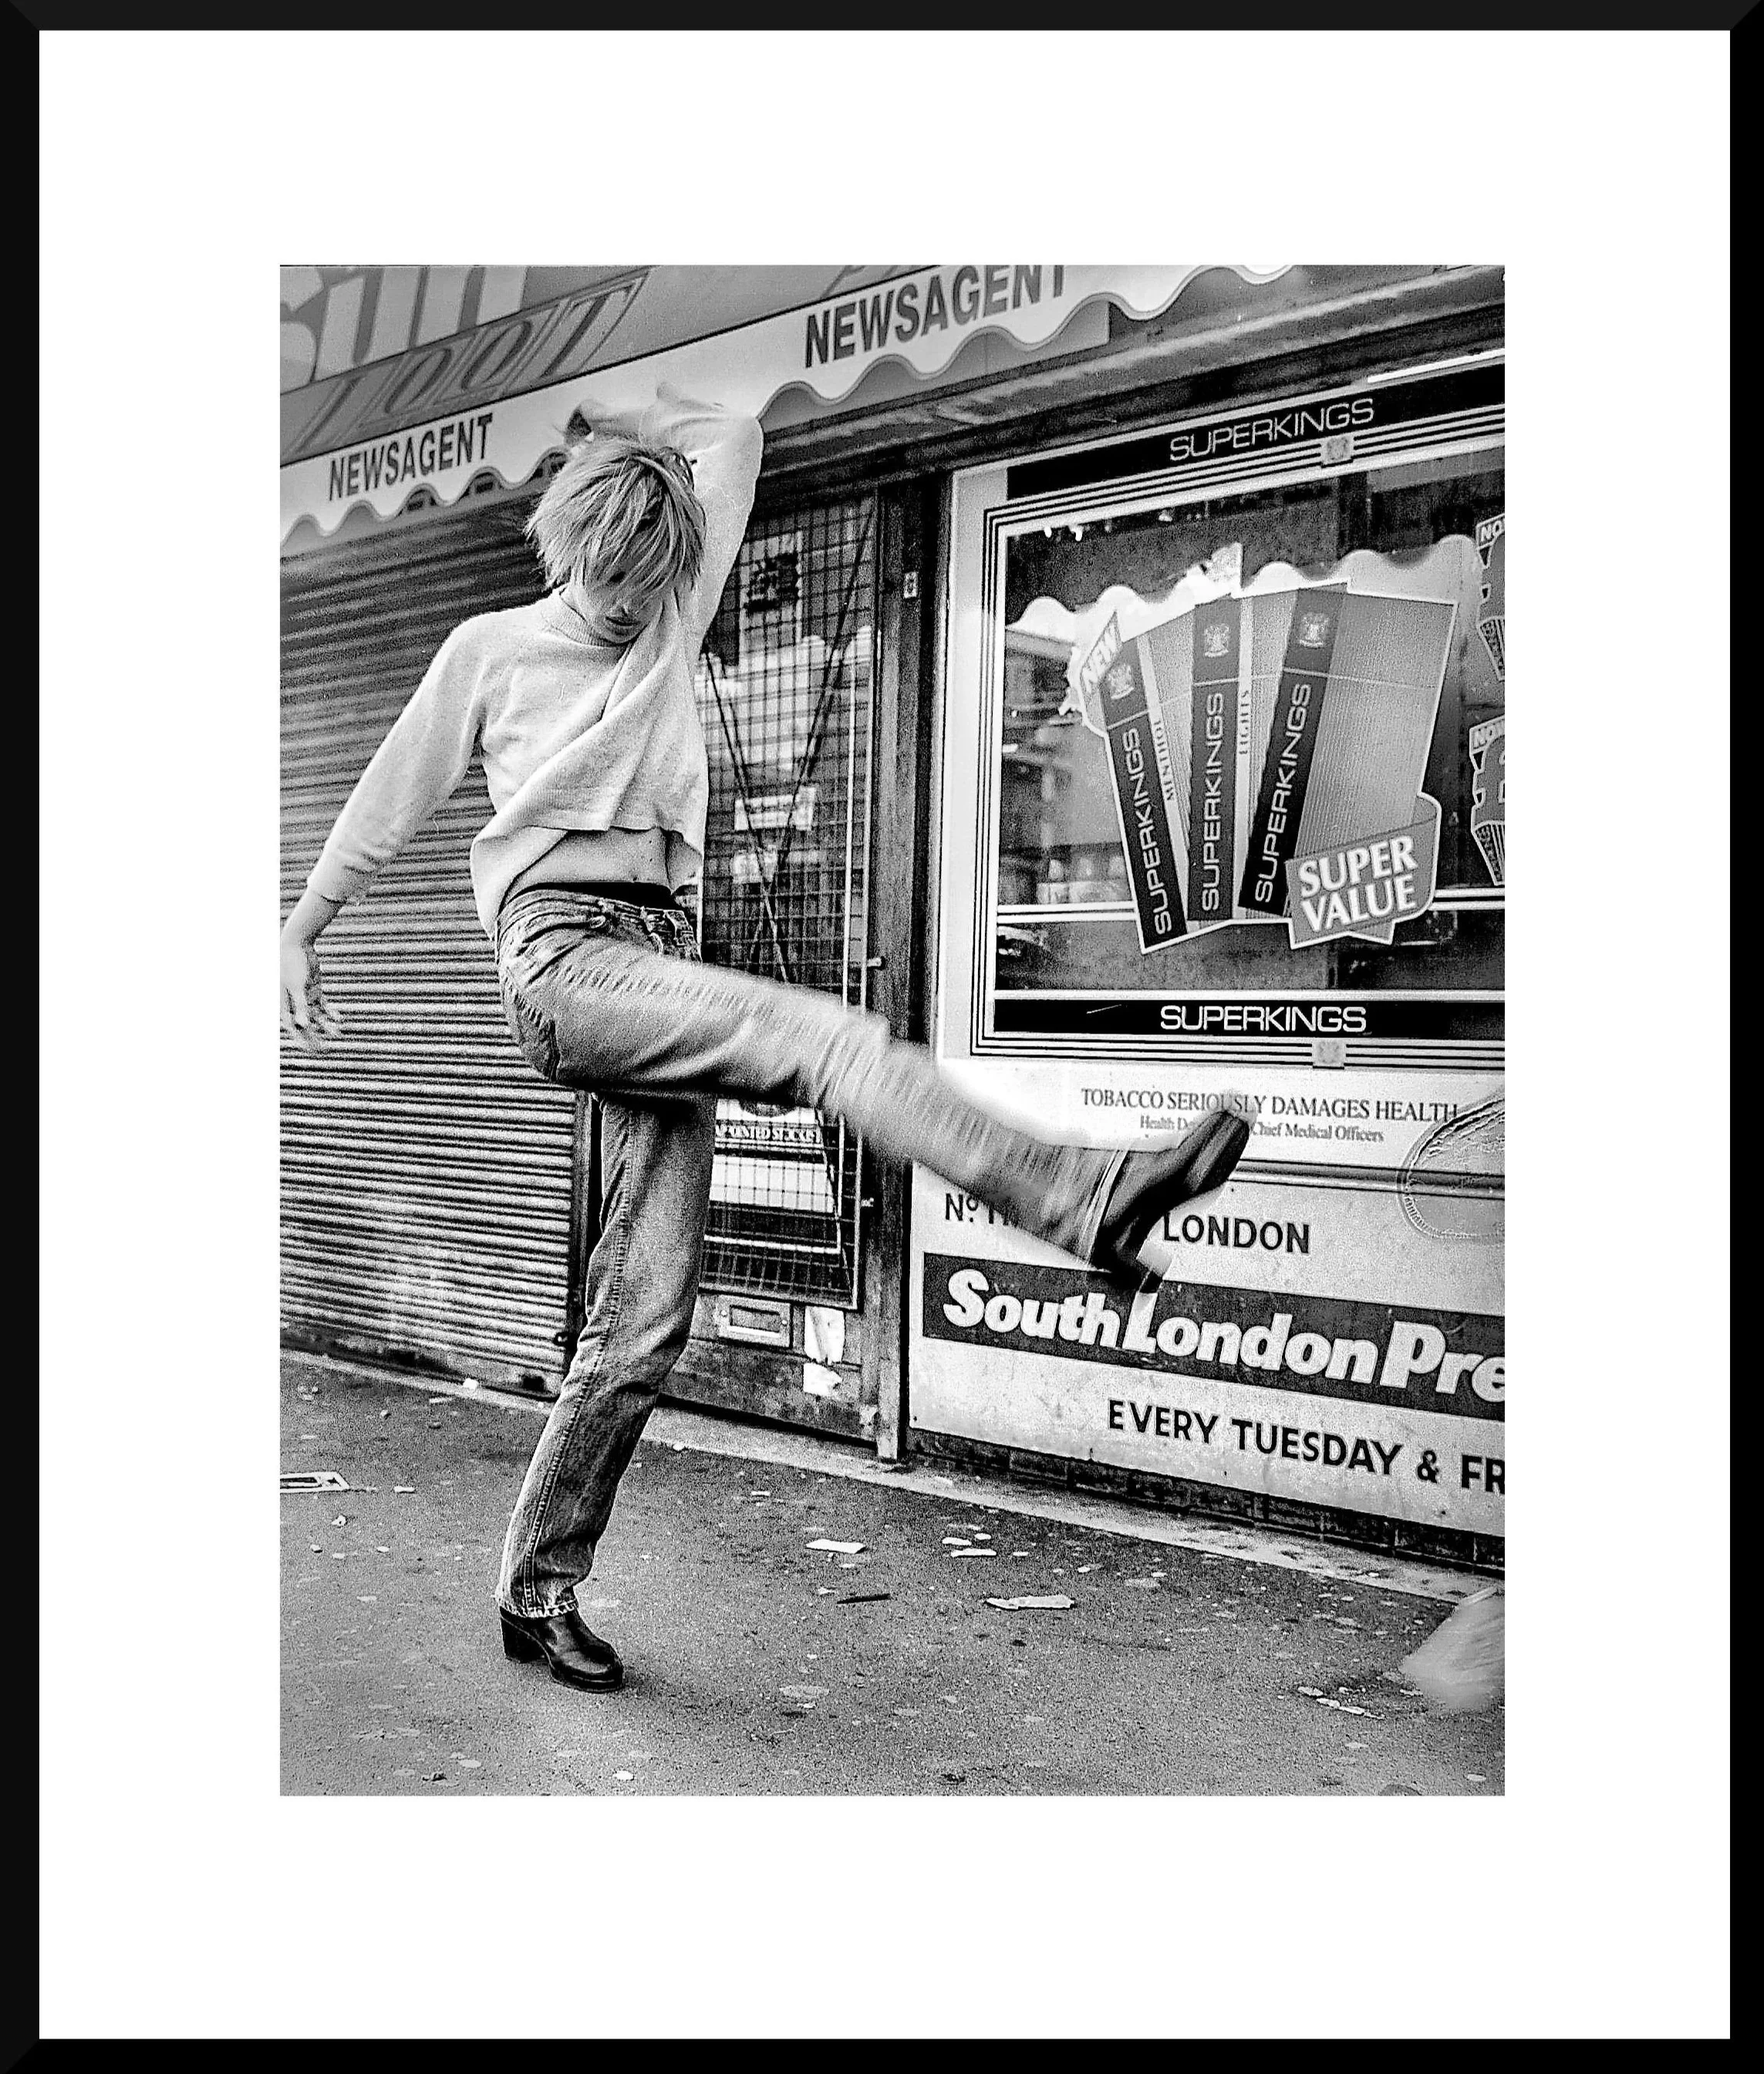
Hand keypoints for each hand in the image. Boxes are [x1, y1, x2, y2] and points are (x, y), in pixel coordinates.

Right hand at [281, 935, 339, 1050]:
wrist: (296, 944)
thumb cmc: (292, 964)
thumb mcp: (298, 986)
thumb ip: (301, 1006)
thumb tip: (303, 1025)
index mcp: (283, 1004)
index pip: (293, 1028)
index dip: (302, 1040)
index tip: (312, 1051)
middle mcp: (293, 1004)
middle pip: (304, 1026)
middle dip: (314, 1038)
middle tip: (326, 1051)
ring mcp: (304, 997)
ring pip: (316, 1017)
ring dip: (326, 1026)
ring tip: (338, 1033)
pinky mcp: (313, 990)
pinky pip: (322, 1006)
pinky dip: (330, 1012)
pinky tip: (340, 1019)